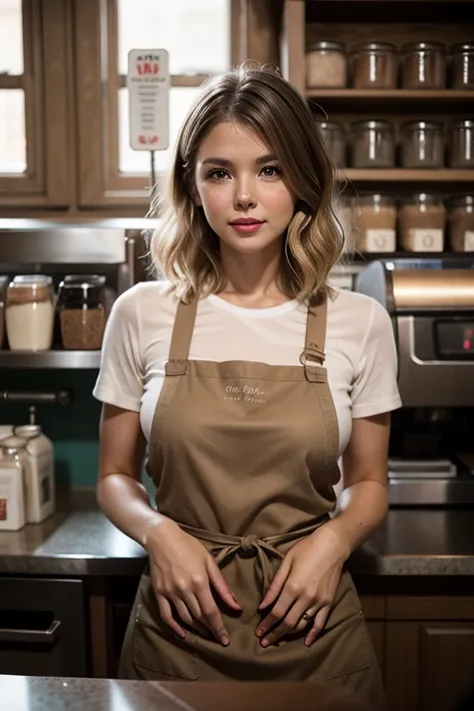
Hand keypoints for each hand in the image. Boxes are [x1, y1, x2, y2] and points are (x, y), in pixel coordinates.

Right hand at [145, 518, 241, 645]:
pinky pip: (166, 615)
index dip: (219, 628)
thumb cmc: (189, 546)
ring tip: (205, 634)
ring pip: (185, 618)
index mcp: (199, 582)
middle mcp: (184, 590)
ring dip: (196, 629)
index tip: (225, 640)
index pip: (211, 612)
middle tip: (217, 637)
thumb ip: (222, 585)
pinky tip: (183, 634)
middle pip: (199, 617)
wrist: (162, 538)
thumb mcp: (209, 561)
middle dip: (210, 630)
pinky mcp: (159, 593)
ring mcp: (170, 592)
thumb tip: (235, 605)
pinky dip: (174, 627)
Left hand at [255, 524, 347, 646]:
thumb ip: (274, 585)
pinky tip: (306, 642)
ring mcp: (319, 602)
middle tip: (264, 642)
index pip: (276, 612)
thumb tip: (262, 605)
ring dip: (289, 635)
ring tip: (278, 639)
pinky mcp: (329, 602)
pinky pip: (320, 623)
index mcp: (293, 586)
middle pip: (287, 623)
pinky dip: (313, 634)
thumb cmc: (306, 549)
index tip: (258, 632)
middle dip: (274, 634)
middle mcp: (306, 598)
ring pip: (302, 625)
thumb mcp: (286, 562)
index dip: (266, 625)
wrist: (332, 545)